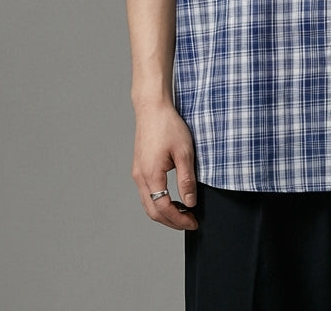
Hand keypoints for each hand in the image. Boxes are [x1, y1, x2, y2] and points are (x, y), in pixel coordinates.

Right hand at [131, 101, 198, 229]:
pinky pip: (146, 192)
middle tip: (190, 222)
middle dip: (171, 221)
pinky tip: (172, 198)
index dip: (179, 219)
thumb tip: (190, 202)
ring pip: (148, 203)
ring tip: (183, 212)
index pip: (163, 208)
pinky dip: (158, 201)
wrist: (152, 108)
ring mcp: (137, 172)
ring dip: (164, 212)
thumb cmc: (168, 126)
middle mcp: (140, 177)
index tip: (194, 222)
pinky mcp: (139, 167)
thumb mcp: (184, 152)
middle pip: (153, 211)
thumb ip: (186, 179)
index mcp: (151, 175)